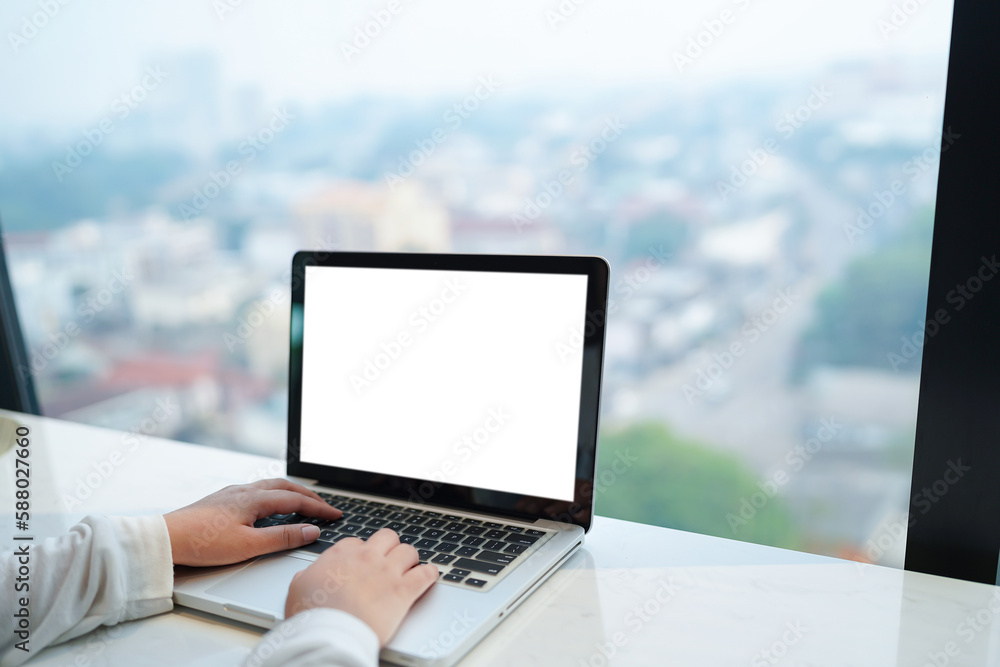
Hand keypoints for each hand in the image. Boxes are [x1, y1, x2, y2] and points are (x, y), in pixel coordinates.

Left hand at [163, 479, 340, 565]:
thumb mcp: (249, 546)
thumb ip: (283, 538)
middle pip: (286, 487)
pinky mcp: (221, 500)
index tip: (335, 514)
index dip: (319, 508)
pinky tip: (268, 504)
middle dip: (309, 495)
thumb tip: (311, 530)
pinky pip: (256, 490)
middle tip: (325, 505)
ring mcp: (231, 493)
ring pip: (270, 486)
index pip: (296, 500)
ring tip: (302, 501)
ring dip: (291, 492)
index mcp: (255, 499)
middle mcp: (245, 490)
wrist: (165, 538)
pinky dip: (273, 494)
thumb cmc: (203, 543)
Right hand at [284, 528, 438, 644]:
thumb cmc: (312, 616)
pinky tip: (428, 577)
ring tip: (409, 569)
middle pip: (387, 537)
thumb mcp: (297, 589)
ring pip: (409, 551)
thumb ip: (307, 576)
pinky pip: (426, 574)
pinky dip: (430, 575)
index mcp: (340, 555)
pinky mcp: (403, 591)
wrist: (329, 634)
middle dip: (390, 547)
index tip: (364, 562)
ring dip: (410, 560)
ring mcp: (387, 572)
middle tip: (389, 559)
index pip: (358, 542)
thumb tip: (307, 575)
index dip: (363, 552)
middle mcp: (366, 558)